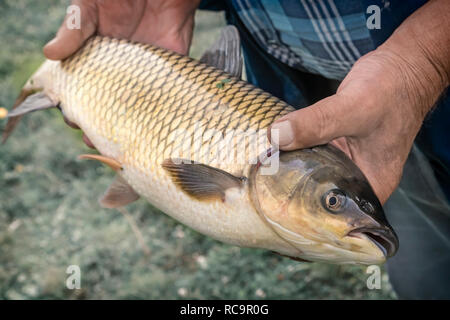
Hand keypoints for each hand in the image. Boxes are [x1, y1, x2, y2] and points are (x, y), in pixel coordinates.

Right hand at [44, 0, 199, 146]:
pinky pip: (166, 97)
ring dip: (129, 128)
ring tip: (123, 143)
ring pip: (136, 108)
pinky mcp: (171, 71)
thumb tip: (50, 54)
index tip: (74, 119)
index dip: (78, 106)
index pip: (84, 88)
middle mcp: (121, 71)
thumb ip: (75, 27)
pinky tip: (155, 129)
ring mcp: (146, 74)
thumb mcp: (91, 5)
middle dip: (102, 124)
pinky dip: (161, 115)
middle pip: (109, 105)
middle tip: (98, 138)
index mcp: (97, 58)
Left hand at [269, 0, 449, 203]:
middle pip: (320, 194)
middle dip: (291, 188)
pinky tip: (276, 143)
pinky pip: (311, 149)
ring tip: (262, 166)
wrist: (403, 65)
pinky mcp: (336, 142)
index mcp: (372, 184)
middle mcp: (358, 177)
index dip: (306, 213)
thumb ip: (317, 123)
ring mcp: (347, 159)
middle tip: (261, 183)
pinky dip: (296, 146)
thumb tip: (277, 136)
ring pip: (312, 170)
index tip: (274, 202)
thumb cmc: (393, 89)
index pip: (337, 216)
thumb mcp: (353, 108)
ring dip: (290, 165)